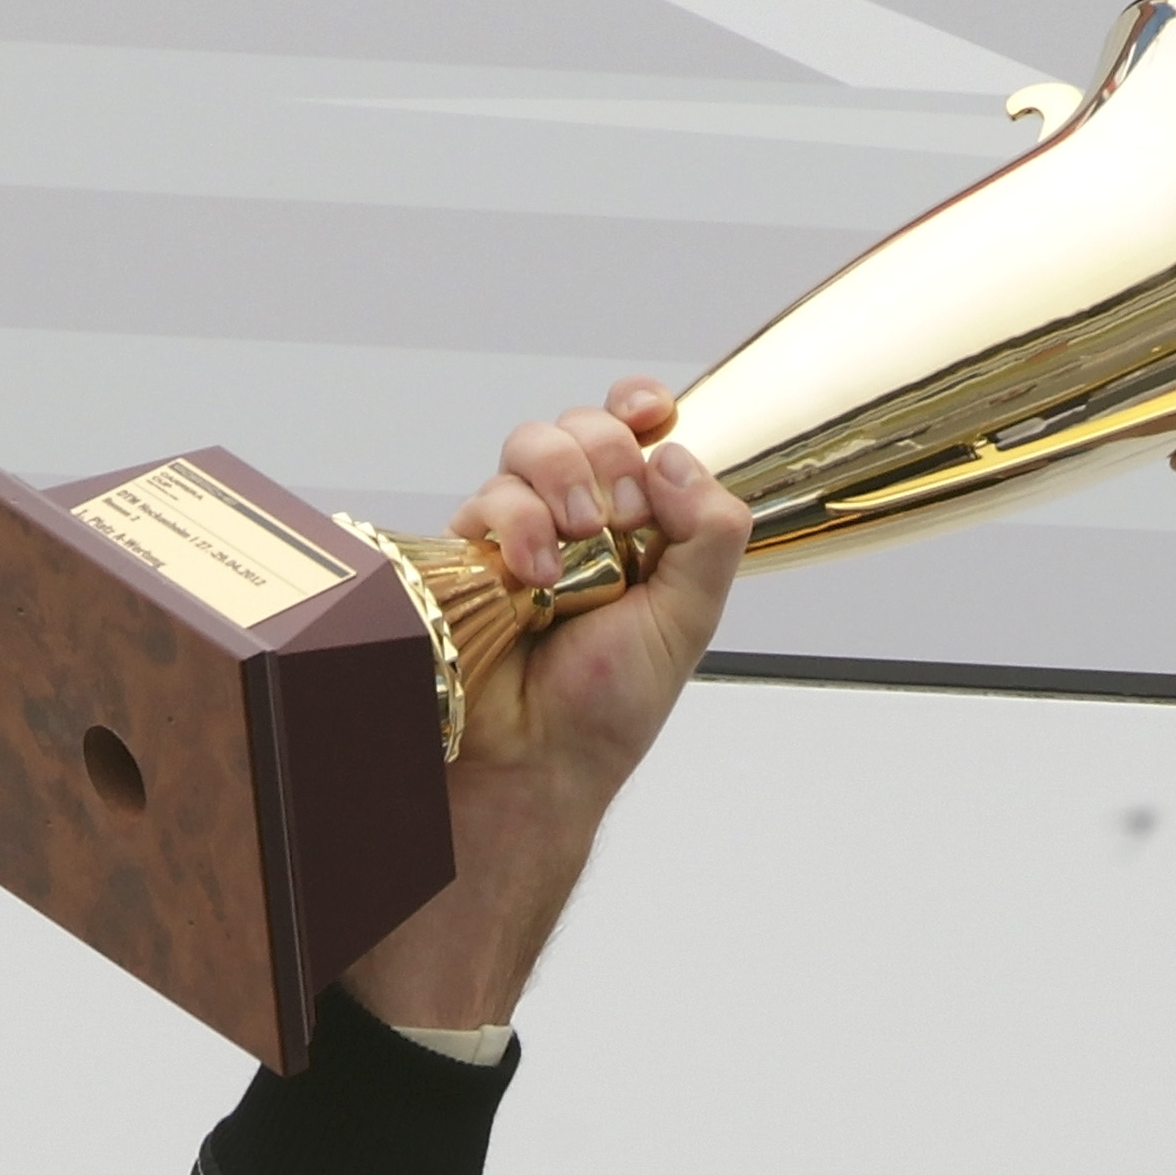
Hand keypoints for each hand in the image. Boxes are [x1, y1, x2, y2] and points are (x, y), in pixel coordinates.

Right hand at [344, 380, 749, 1031]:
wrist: (535, 765)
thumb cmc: (605, 712)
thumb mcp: (688, 620)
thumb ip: (709, 534)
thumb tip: (679, 455)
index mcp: (638, 532)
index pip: (640, 435)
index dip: (641, 408)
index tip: (652, 414)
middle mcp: (579, 523)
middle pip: (588, 425)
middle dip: (608, 453)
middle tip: (617, 519)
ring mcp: (519, 534)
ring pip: (534, 445)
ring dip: (563, 479)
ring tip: (576, 546)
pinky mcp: (466, 552)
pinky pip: (491, 495)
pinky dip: (520, 520)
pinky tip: (536, 572)